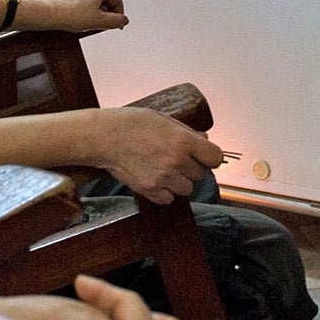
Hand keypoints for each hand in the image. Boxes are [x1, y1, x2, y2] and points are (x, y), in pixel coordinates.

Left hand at [34, 0, 127, 32]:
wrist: (48, 14)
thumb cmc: (70, 16)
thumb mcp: (99, 21)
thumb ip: (116, 21)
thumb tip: (124, 20)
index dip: (119, 14)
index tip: (117, 24)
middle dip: (106, 13)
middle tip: (101, 25)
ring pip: (92, 0)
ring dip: (94, 12)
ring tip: (87, 23)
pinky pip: (80, 1)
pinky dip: (82, 10)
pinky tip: (77, 19)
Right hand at [92, 107, 223, 204]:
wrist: (103, 137)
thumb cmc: (132, 123)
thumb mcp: (164, 119)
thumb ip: (187, 132)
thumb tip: (205, 140)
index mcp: (183, 141)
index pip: (216, 158)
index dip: (211, 157)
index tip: (204, 156)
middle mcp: (176, 161)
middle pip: (200, 174)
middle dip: (192, 167)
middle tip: (175, 159)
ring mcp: (163, 177)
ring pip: (187, 189)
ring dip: (179, 181)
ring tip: (163, 168)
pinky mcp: (149, 190)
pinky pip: (169, 199)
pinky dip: (165, 192)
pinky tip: (155, 179)